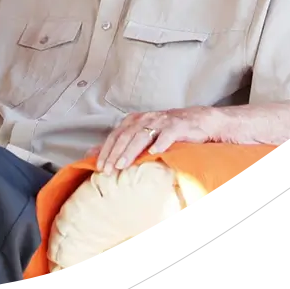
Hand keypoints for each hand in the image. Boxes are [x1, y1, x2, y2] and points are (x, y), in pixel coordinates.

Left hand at [93, 107, 215, 172]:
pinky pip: (167, 134)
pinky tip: (154, 152)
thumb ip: (119, 143)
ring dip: (131, 151)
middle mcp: (145, 119)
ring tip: (123, 164)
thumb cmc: (165, 130)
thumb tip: (92, 152)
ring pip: (142, 136)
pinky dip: (160, 143)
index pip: (116, 135)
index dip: (106, 150)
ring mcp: (161, 122)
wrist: (198, 120)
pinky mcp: (177, 126)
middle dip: (115, 153)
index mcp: (134, 120)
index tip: (99, 166)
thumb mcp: (141, 133)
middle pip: (125, 136)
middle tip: (107, 169)